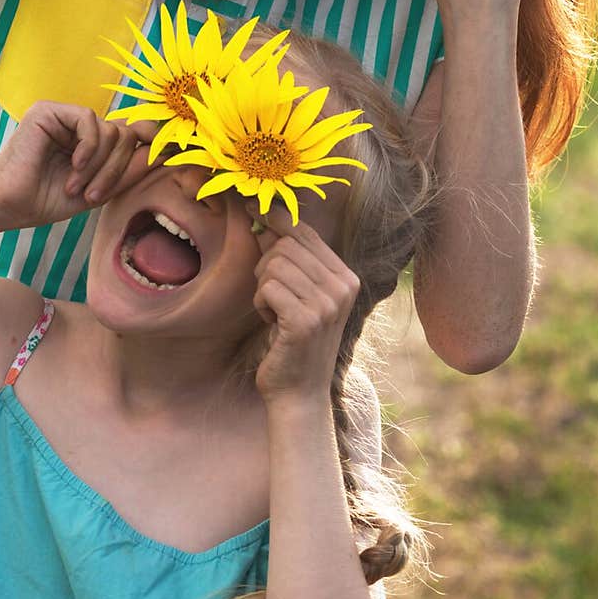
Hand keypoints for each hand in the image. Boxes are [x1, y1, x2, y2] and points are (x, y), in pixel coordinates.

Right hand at [0, 102, 157, 229]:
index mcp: (93, 142)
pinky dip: (88, 147)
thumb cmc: (49, 199)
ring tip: (78, 187)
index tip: (166, 156)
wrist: (11, 204)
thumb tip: (164, 152)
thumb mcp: (99, 190)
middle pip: (124, 134)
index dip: (150, 140)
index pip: (132, 132)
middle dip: (116, 169)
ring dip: (99, 165)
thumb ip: (129, 171)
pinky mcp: (48, 111)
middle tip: (94, 195)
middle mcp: (80, 125)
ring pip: (110, 129)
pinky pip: (88, 119)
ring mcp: (64, 116)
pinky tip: (74, 166)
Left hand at [248, 203, 359, 408]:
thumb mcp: (298, 295)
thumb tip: (264, 217)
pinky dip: (260, 303)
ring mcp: (328, 304)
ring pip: (273, 265)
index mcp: (346, 277)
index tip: (251, 206)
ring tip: (274, 311)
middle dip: (265, 267)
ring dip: (262, 288)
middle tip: (270, 296)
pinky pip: (267, 287)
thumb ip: (289, 259)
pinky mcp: (306, 320)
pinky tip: (271, 322)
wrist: (299, 393)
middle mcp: (343, 287)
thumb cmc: (293, 341)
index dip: (275, 217)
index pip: (305, 233)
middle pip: (285, 246)